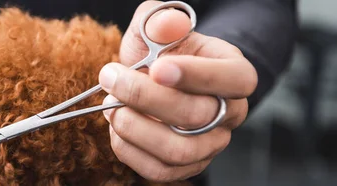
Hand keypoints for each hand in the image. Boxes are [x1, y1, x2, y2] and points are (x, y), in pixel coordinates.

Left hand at [99, 1, 256, 181]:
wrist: (155, 78)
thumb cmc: (163, 52)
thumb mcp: (159, 27)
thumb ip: (162, 21)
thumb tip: (168, 25)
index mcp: (234, 73)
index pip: (235, 80)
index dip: (196, 76)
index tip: (156, 68)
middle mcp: (229, 113)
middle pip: (197, 116)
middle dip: (144, 96)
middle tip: (111, 77)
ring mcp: (209, 144)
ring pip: (177, 150)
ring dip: (133, 127)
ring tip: (111, 104)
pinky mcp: (185, 166)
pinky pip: (158, 170)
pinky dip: (128, 149)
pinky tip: (117, 126)